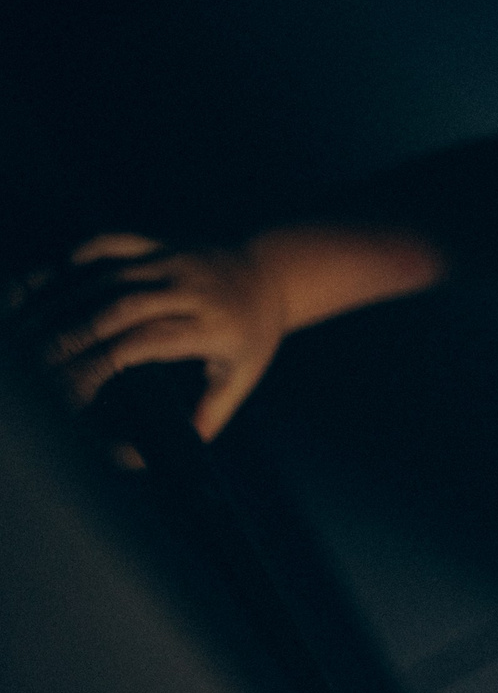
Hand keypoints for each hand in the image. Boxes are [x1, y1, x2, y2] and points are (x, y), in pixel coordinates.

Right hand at [9, 234, 287, 441]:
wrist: (272, 275)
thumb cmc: (253, 334)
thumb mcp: (242, 375)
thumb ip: (211, 411)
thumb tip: (183, 450)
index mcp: (212, 327)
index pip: (144, 343)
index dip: (101, 363)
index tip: (69, 388)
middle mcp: (191, 290)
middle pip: (118, 308)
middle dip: (72, 334)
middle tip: (35, 361)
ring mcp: (172, 260)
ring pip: (107, 275)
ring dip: (64, 300)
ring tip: (30, 329)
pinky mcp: (159, 242)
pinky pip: (111, 242)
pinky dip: (77, 256)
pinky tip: (51, 280)